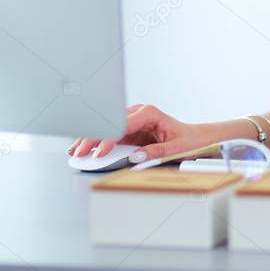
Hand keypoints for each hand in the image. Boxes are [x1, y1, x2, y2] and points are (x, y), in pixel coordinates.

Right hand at [66, 103, 209, 161]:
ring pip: (106, 127)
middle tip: (78, 153)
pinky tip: (83, 147)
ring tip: (74, 151)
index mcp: (149, 113)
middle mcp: (139, 113)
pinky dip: (96, 141)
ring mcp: (133, 120)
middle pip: (110, 123)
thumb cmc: (188, 140)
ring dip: (90, 138)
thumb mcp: (176, 148)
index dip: (108, 139)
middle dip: (92, 137)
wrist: (195, 137)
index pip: (122, 125)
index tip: (98, 153)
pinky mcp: (130, 129)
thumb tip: (136, 157)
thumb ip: (156, 152)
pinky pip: (110, 133)